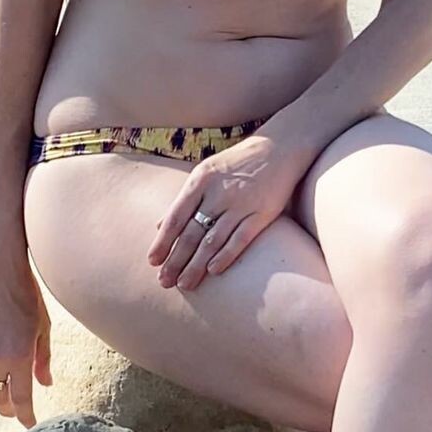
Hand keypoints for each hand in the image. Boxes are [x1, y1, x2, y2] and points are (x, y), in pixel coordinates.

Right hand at [0, 255, 52, 428]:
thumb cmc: (26, 293)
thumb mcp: (44, 326)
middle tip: (15, 410)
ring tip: (0, 393)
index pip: (21, 398)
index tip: (29, 423)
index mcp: (19, 355)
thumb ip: (44, 358)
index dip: (25, 415)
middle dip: (7, 407)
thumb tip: (46, 382)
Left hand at [148, 132, 305, 291]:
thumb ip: (185, 199)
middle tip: (164, 282)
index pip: (175, 217)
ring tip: (185, 284)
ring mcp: (240, 203)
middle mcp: (218, 192)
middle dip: (175, 260)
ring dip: (196, 266)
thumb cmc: (236, 163)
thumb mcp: (206, 172)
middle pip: (191, 233)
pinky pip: (240, 240)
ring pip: (212, 241)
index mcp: (200, 180)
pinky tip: (213, 271)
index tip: (152, 262)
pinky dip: (225, 256)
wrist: (279, 148)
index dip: (163, 242)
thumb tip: (160, 225)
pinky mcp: (262, 213)